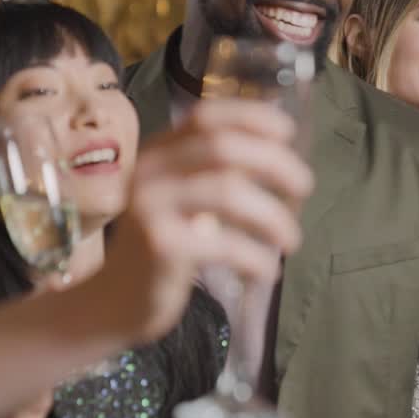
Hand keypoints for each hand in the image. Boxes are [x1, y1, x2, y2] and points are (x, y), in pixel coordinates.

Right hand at [92, 99, 312, 343]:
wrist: (114, 300)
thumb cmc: (161, 247)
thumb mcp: (180, 200)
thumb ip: (212, 175)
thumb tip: (280, 159)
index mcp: (158, 153)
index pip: (206, 117)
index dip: (251, 117)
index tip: (286, 133)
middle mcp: (150, 172)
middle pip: (223, 148)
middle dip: (275, 163)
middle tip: (304, 186)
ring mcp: (152, 208)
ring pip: (228, 192)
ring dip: (272, 215)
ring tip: (291, 239)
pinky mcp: (162, 248)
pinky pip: (224, 244)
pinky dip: (256, 258)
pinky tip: (266, 271)